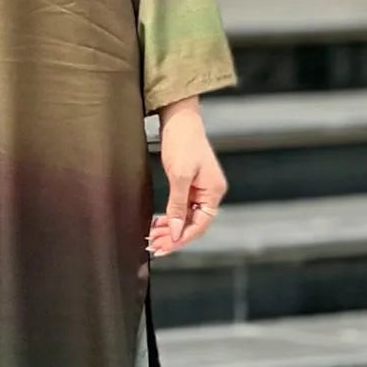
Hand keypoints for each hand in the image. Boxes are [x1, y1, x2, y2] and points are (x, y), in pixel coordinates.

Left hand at [149, 100, 226, 256]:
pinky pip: (181, 208)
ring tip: (153, 238)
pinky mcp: (189, 184)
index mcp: (213, 192)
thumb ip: (178, 205)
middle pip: (193, 223)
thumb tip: (176, 230)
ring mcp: (200, 189)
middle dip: (174, 236)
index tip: (165, 246)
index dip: (182, 238)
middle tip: (154, 246)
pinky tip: (157, 224)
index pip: (200, 224)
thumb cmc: (183, 142)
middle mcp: (210, 193)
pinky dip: (170, 217)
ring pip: (186, 217)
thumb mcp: (179, 176)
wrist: (179, 119)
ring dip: (170, 229)